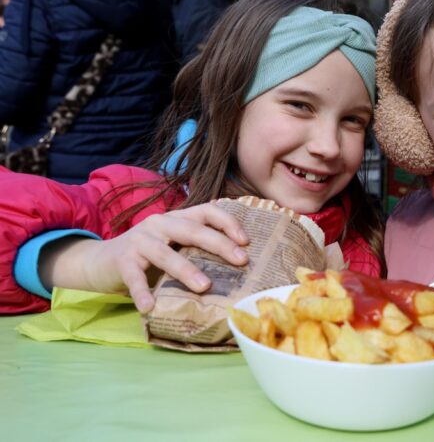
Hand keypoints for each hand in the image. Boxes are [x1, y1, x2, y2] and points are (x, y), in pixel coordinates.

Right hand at [42, 203, 249, 313]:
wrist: (101, 261)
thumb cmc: (148, 257)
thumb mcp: (175, 246)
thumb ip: (197, 250)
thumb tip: (238, 269)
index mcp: (177, 218)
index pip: (206, 211)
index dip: (228, 222)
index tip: (246, 241)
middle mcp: (160, 224)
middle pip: (192, 230)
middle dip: (219, 244)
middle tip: (241, 260)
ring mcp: (139, 240)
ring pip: (166, 253)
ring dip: (186, 270)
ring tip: (204, 286)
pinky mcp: (121, 260)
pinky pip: (133, 277)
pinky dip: (142, 292)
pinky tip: (150, 307)